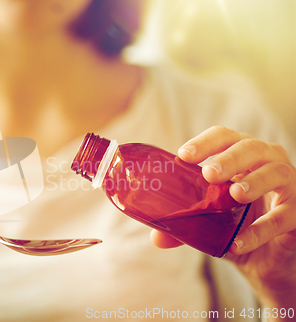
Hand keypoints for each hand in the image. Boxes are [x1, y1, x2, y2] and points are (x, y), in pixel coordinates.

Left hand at [151, 126, 295, 310]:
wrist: (268, 260)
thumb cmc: (238, 226)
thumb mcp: (209, 224)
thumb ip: (186, 226)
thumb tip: (156, 236)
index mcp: (242, 158)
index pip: (225, 137)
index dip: (206, 142)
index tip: (183, 155)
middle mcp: (268, 163)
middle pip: (251, 148)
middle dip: (229, 158)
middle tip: (209, 173)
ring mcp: (289, 186)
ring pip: (276, 172)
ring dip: (254, 181)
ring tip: (235, 194)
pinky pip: (285, 216)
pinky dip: (262, 229)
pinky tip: (239, 242)